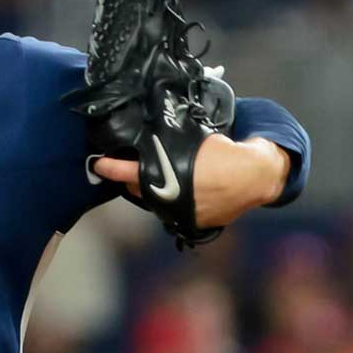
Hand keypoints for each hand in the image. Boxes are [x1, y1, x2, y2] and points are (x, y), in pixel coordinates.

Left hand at [92, 135, 288, 227]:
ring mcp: (181, 214)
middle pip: (140, 191)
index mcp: (168, 175)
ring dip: (153, 192)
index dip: (110, 169)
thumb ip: (171, 142)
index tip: (98, 164)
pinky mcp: (194, 223)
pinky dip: (174, 202)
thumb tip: (152, 129)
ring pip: (157, 203)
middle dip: (132, 180)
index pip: (129, 172)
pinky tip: (181, 191)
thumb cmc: (224, 151)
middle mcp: (170, 199)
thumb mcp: (195, 140)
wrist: (254, 176)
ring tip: (157, 177)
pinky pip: (175, 212)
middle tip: (129, 169)